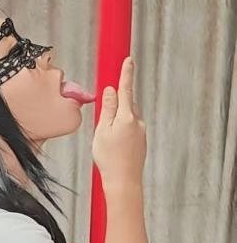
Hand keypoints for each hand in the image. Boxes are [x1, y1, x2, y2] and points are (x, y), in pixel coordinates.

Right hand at [92, 57, 146, 190]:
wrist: (123, 182)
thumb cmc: (110, 159)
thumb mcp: (102, 130)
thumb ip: (107, 109)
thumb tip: (110, 91)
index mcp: (127, 117)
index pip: (126, 89)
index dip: (126, 73)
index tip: (129, 60)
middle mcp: (138, 122)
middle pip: (127, 103)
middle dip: (116, 106)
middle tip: (103, 123)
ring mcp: (141, 132)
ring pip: (128, 116)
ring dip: (118, 121)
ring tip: (107, 140)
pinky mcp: (141, 140)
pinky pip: (130, 128)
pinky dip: (121, 131)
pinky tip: (114, 146)